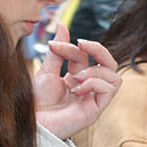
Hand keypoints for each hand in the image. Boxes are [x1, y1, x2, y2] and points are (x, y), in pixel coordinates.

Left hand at [33, 24, 122, 138]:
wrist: (31, 121)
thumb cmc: (36, 101)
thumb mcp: (46, 70)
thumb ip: (58, 50)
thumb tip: (63, 25)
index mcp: (78, 77)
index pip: (87, 55)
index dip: (73, 46)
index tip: (53, 44)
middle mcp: (90, 87)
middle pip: (111, 63)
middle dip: (99, 49)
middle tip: (82, 44)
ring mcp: (94, 99)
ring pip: (115, 77)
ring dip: (95, 71)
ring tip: (75, 78)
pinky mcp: (96, 110)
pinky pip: (109, 90)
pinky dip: (94, 83)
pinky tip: (76, 89)